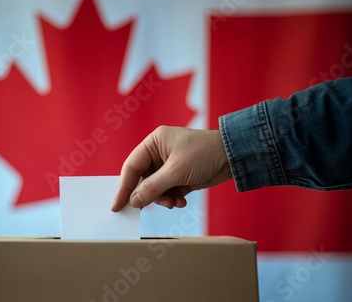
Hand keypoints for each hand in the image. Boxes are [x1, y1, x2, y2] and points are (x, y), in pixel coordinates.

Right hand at [112, 126, 232, 210]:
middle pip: (143, 179)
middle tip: (143, 209)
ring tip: (173, 203)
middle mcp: (159, 152)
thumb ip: (153, 187)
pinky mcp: (181, 176)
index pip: (132, 166)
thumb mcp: (176, 171)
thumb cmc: (204, 154)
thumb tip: (134, 200)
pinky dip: (172, 198)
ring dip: (162, 198)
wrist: (235, 156)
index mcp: (154, 142)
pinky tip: (181, 202)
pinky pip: (168, 191)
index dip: (124, 187)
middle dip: (147, 195)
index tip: (117, 206)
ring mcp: (170, 165)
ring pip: (155, 188)